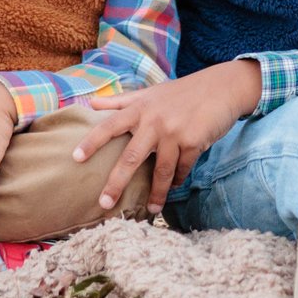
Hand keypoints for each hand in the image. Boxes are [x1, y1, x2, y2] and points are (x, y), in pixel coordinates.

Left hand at [73, 60, 262, 210]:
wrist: (221, 88)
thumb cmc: (181, 92)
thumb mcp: (150, 93)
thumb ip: (120, 100)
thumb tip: (90, 103)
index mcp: (140, 108)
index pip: (109, 125)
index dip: (92, 142)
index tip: (75, 159)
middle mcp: (154, 120)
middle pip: (131, 157)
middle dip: (116, 182)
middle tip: (104, 203)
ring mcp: (174, 132)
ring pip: (161, 170)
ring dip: (156, 193)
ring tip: (152, 210)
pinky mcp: (194, 141)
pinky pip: (182, 168)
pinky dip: (177, 179)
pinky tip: (174, 186)